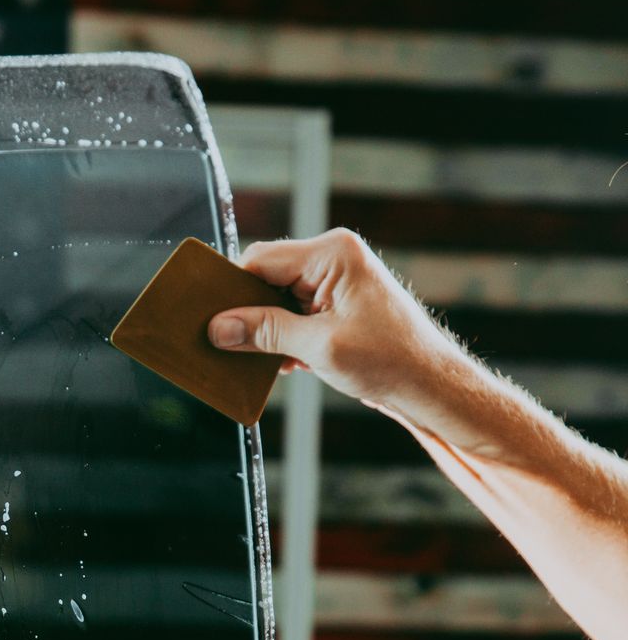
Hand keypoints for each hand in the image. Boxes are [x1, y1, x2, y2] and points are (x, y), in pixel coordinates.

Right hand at [207, 228, 465, 410]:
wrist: (431, 386)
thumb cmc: (391, 360)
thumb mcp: (318, 347)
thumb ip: (265, 332)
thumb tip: (218, 328)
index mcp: (333, 253)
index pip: (261, 259)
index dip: (232, 289)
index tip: (208, 318)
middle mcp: (333, 260)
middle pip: (265, 277)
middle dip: (247, 311)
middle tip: (227, 342)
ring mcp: (335, 283)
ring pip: (275, 298)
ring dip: (264, 329)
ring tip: (258, 358)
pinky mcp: (335, 307)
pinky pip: (291, 314)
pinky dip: (281, 338)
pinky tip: (282, 364)